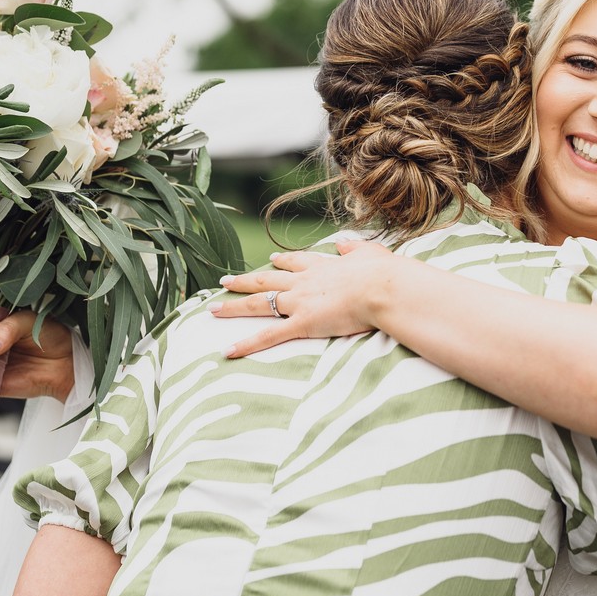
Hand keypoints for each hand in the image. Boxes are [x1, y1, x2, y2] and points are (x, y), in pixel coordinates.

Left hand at [211, 240, 395, 357]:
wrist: (382, 287)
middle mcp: (304, 282)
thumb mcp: (370, 253)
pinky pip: (268, 336)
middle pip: (266, 280)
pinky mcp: (302, 323)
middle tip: (225, 281)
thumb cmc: (383, 273)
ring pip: (259, 304)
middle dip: (244, 281)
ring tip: (213, 310)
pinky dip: (247, 344)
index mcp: (322, 266)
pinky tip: (228, 350)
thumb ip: (354, 250)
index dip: (281, 261)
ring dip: (234, 307)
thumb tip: (344, 245)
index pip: (295, 262)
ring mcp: (299, 302)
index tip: (271, 259)